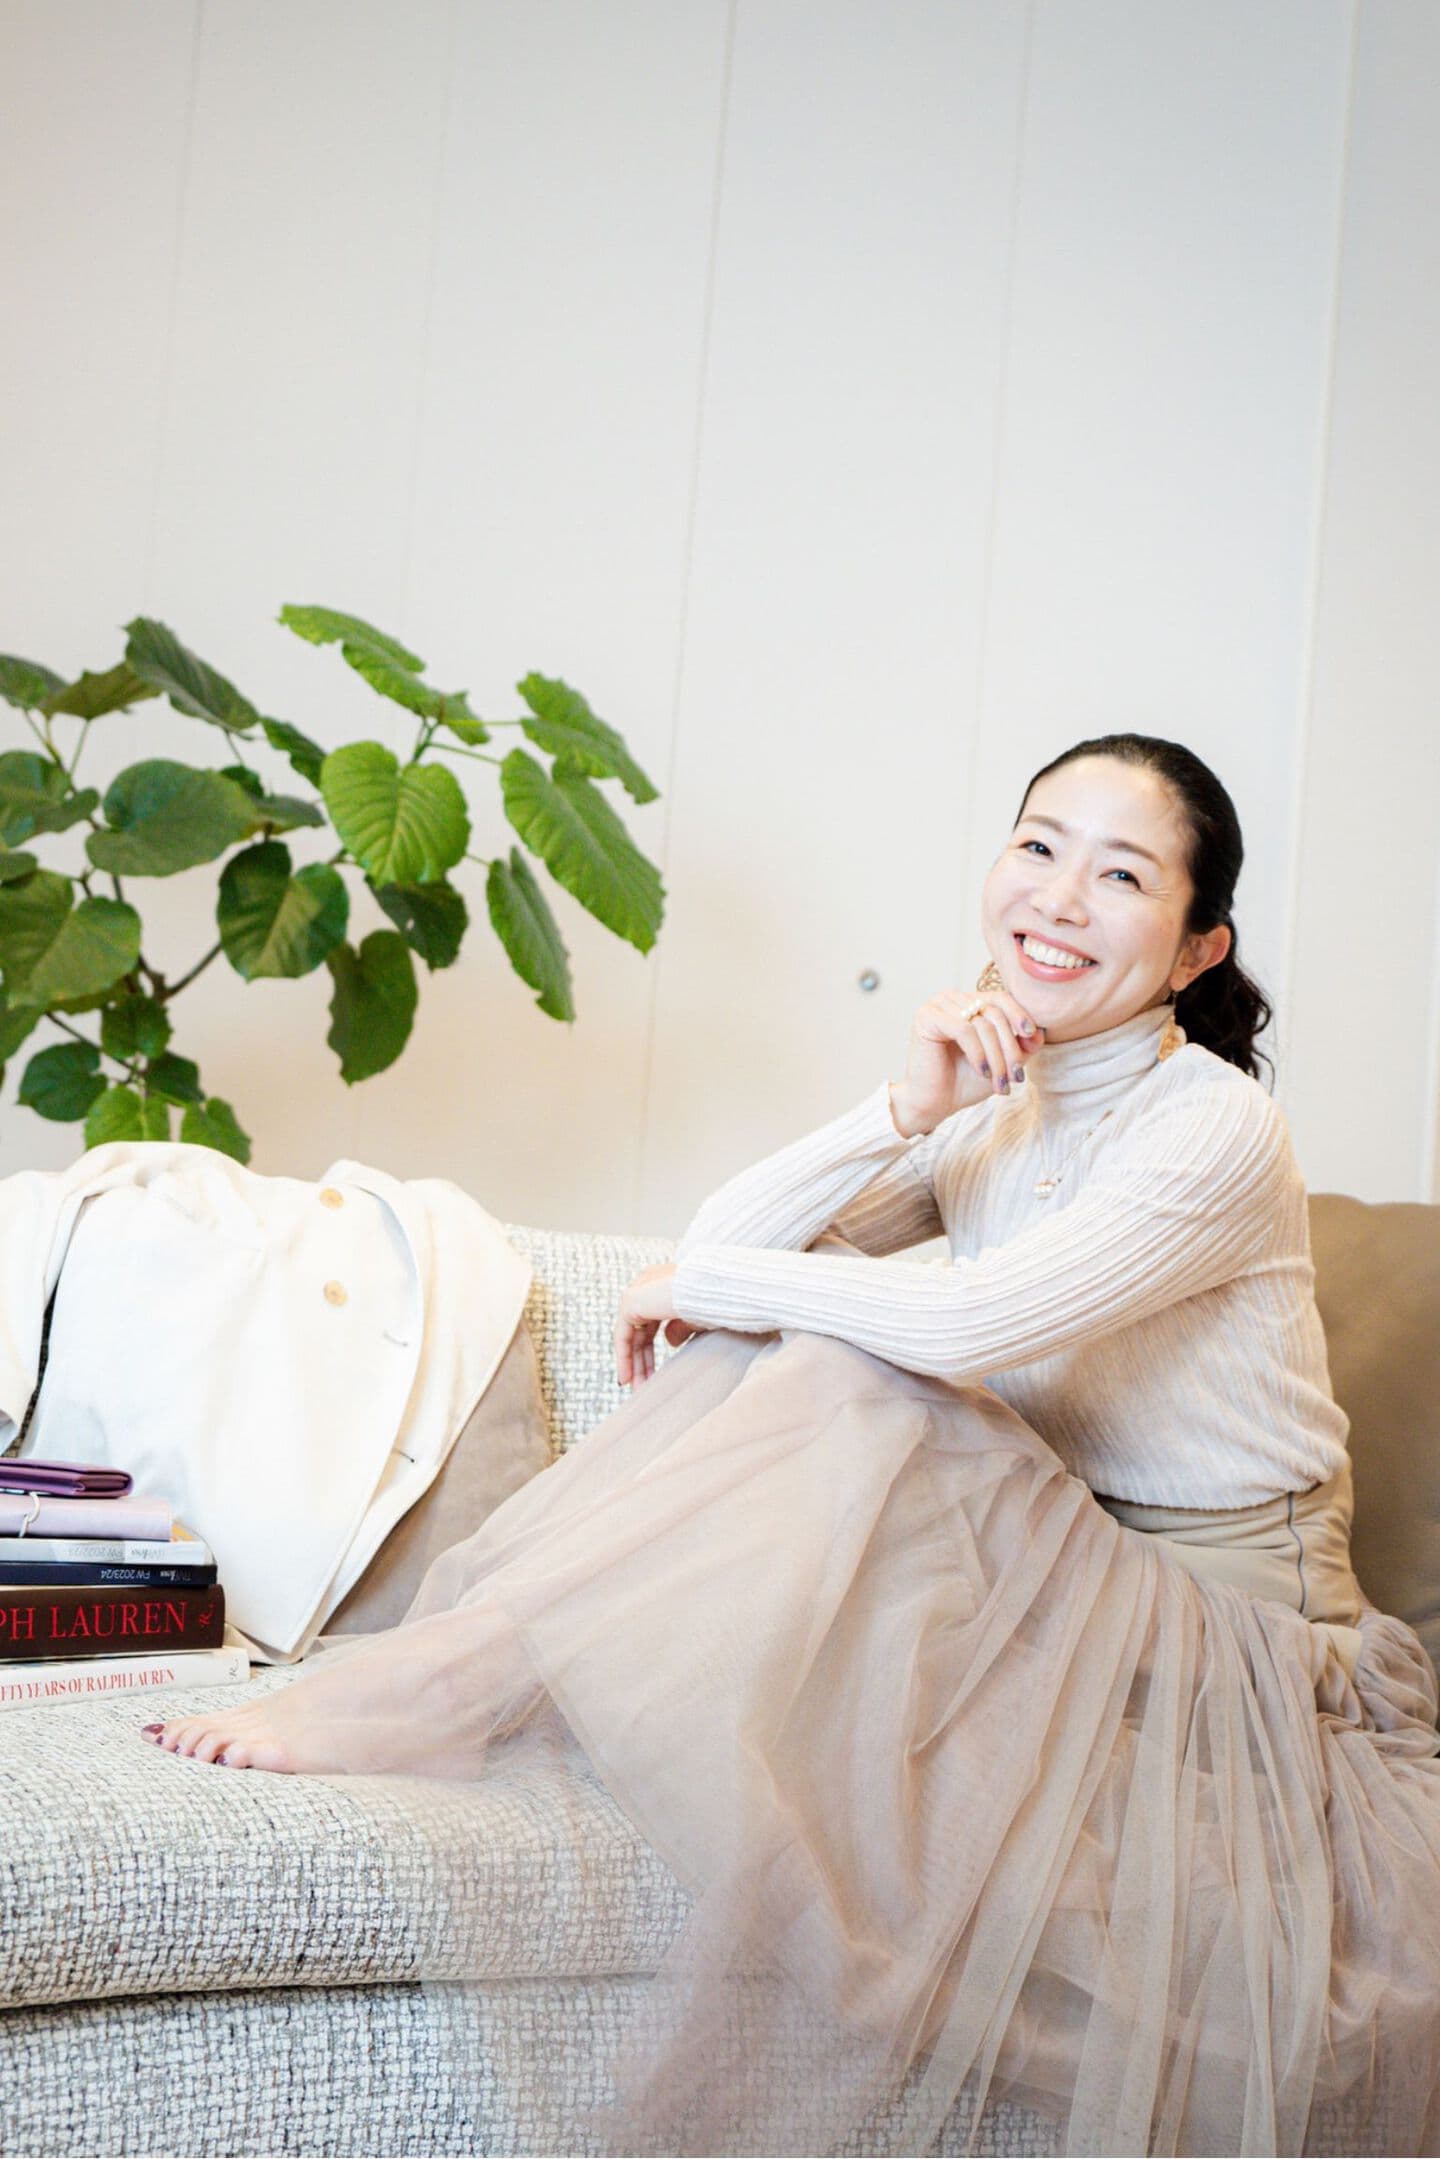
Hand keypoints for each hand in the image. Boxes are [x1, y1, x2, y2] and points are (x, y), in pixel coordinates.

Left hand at [614, 1263, 705, 1387]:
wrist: (719, 1292)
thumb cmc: (717, 1303)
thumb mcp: (697, 1319)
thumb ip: (681, 1328)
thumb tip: (669, 1342)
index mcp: (664, 1283)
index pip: (650, 1324)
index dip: (649, 1351)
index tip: (652, 1376)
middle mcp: (649, 1282)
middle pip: (639, 1331)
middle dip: (641, 1361)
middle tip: (643, 1387)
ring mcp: (638, 1288)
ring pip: (629, 1334)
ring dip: (633, 1363)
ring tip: (637, 1389)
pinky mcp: (631, 1299)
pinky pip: (622, 1334)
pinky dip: (624, 1356)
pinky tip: (627, 1378)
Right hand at [888, 984, 1044, 1135]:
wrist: (934, 1104)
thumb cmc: (965, 1082)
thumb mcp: (1002, 1062)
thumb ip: (1021, 1045)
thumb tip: (1040, 1032)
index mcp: (969, 1002)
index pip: (1001, 999)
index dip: (1019, 1014)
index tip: (1032, 1035)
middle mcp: (953, 999)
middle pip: (994, 1012)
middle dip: (1009, 1047)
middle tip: (1016, 1077)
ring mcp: (938, 1006)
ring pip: (981, 1023)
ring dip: (996, 1056)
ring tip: (999, 1083)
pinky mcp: (926, 1018)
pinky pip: (963, 1029)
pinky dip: (977, 1052)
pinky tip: (982, 1072)